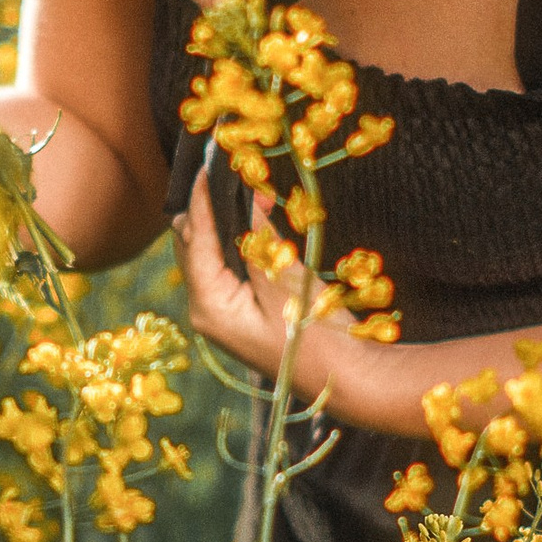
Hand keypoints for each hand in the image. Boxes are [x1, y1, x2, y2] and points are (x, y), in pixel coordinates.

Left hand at [173, 167, 352, 409]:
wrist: (348, 379)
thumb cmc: (317, 334)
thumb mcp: (283, 278)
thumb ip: (256, 237)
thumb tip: (239, 196)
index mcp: (208, 306)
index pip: (194, 238)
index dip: (200, 197)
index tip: (207, 163)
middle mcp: (205, 310)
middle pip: (193, 244)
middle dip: (212, 206)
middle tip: (238, 175)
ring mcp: (221, 313)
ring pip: (211, 253)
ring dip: (228, 221)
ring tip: (257, 195)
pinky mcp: (239, 312)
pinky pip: (229, 267)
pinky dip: (240, 241)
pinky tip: (261, 221)